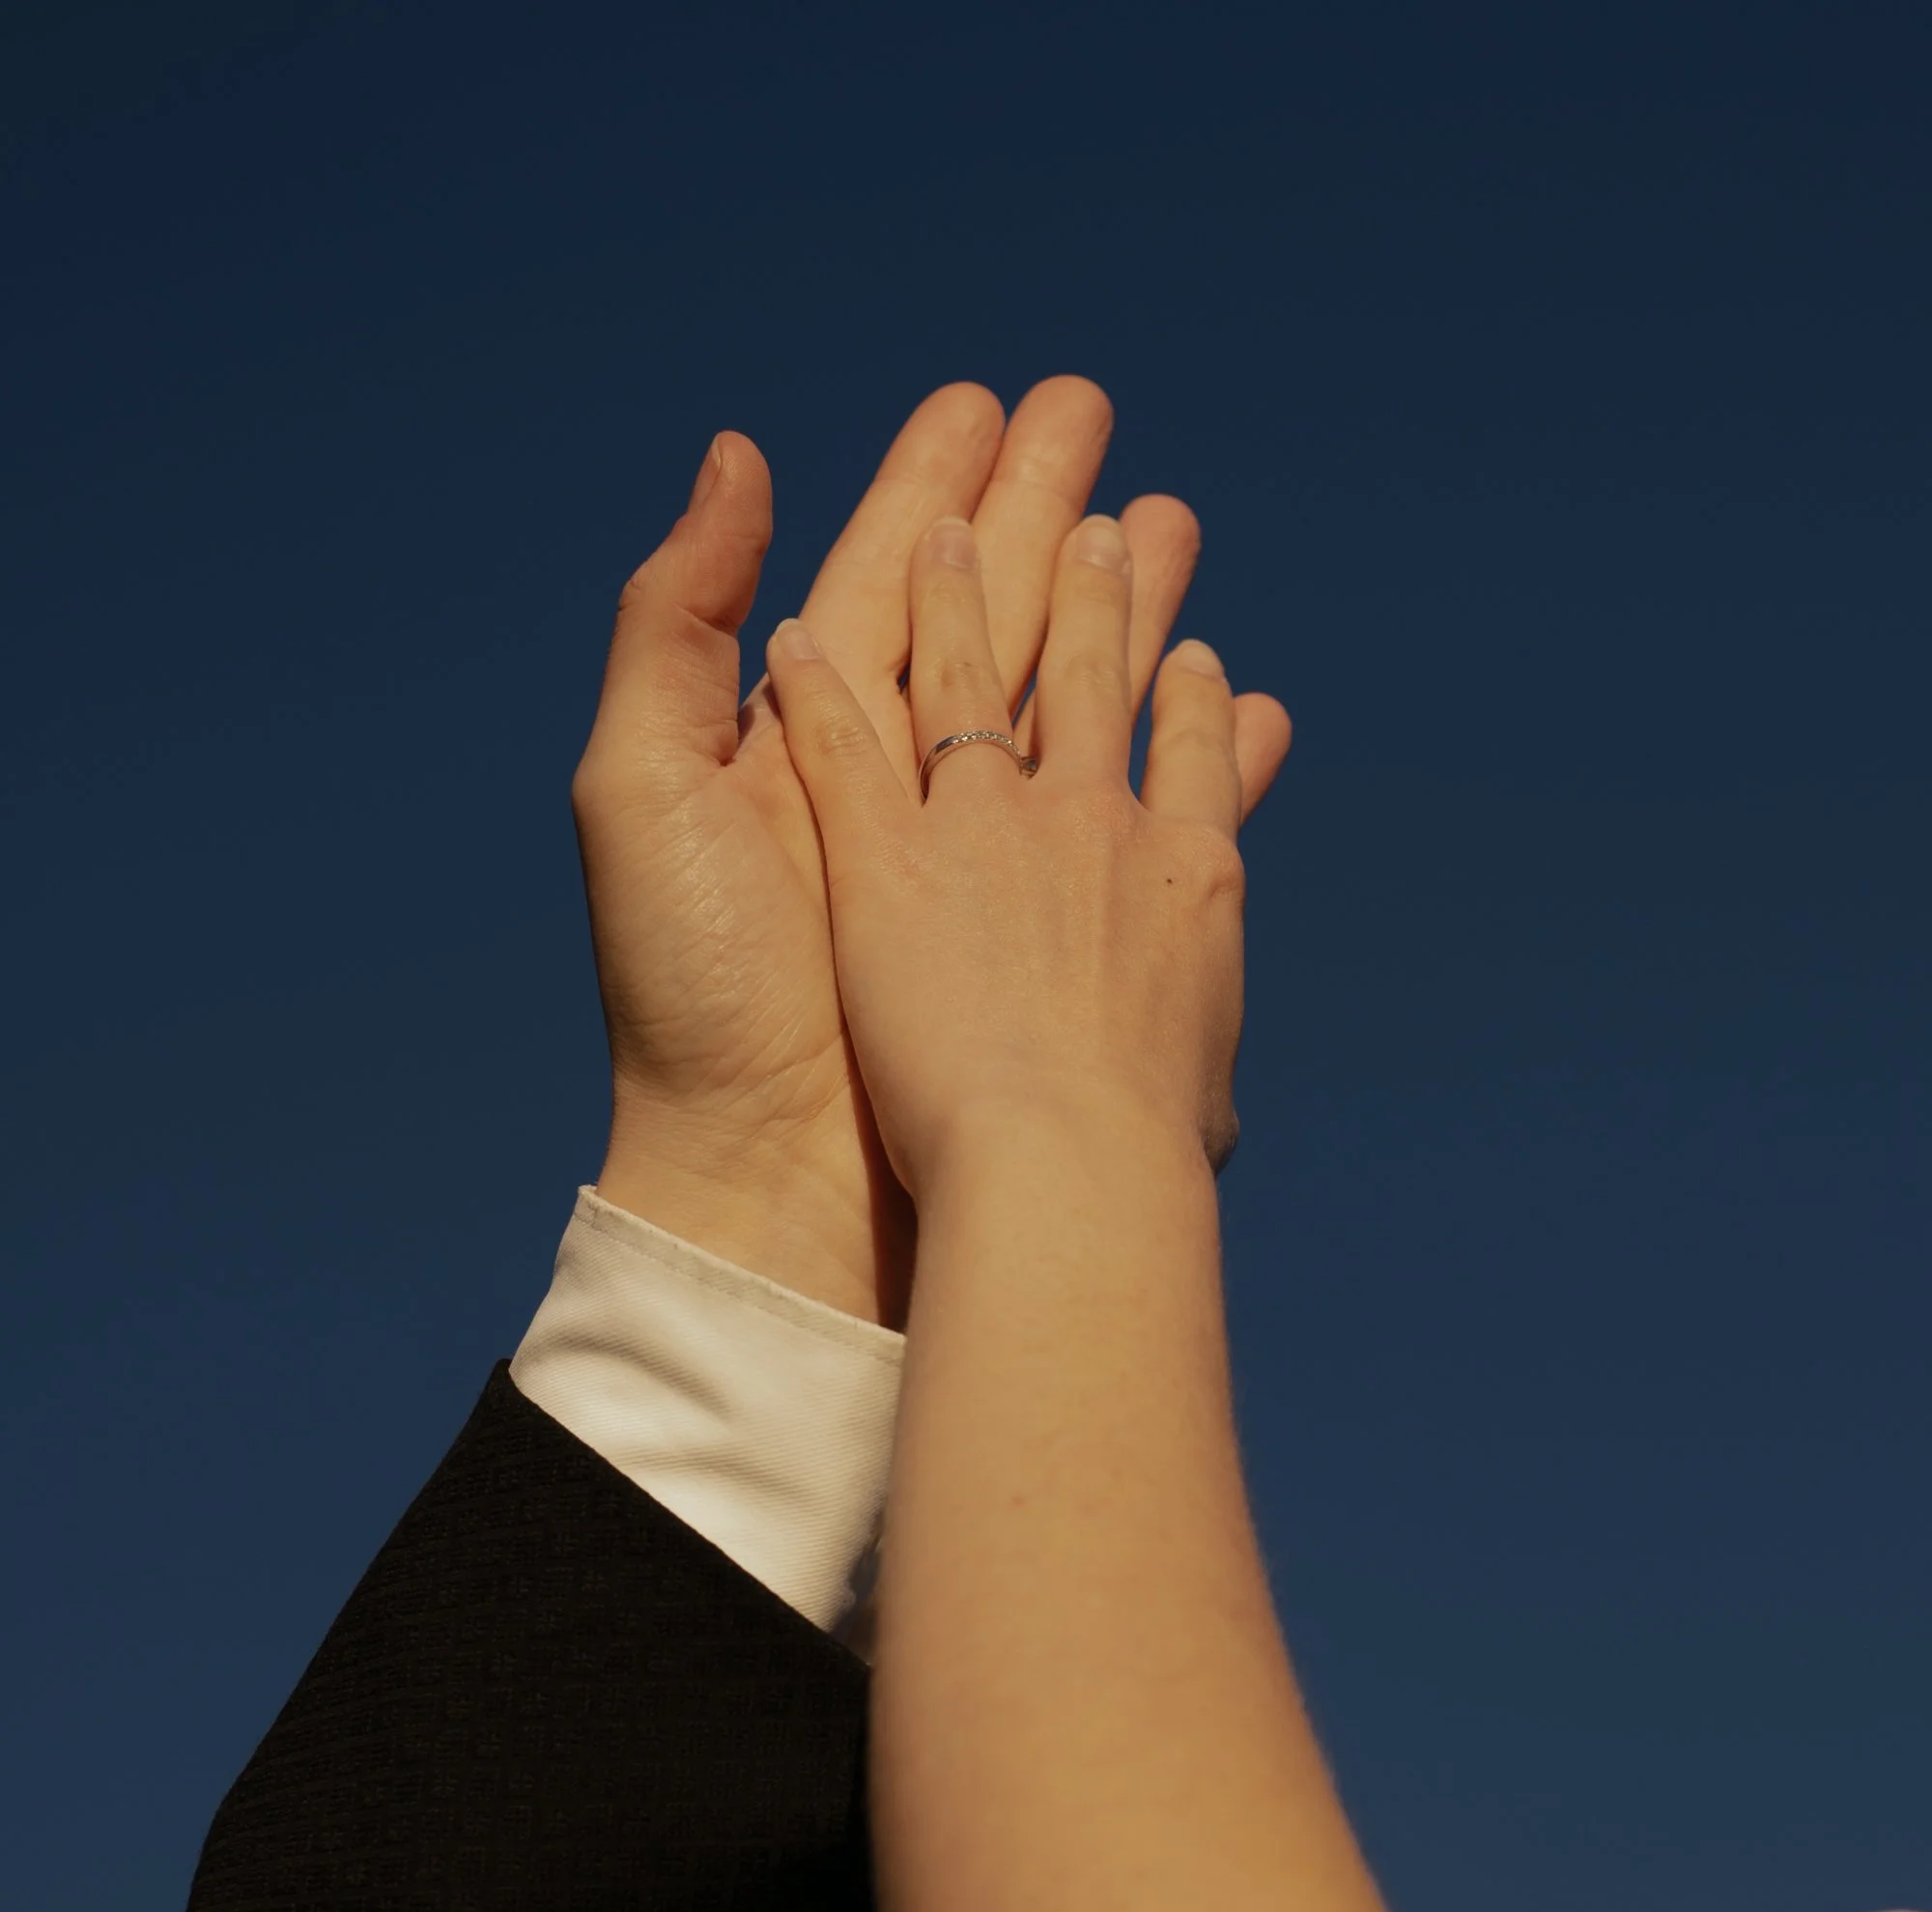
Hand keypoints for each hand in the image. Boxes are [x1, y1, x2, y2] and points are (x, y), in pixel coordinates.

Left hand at [571, 381, 1206, 1325]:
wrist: (768, 1171)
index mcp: (797, 748)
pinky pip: (1137, 826)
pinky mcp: (1046, 940)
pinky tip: (1233, 698)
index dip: (935, 488)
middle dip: (1044, 515)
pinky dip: (1192, 763)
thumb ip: (680, 617)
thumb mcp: (643, 785)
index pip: (884, 584)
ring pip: (1069, 704)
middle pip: (986, 619)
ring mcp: (979, 867)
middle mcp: (894, 795)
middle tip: (1098, 410)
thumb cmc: (691, 995)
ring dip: (1126, 613)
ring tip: (1181, 523)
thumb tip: (743, 458)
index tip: (988, 403)